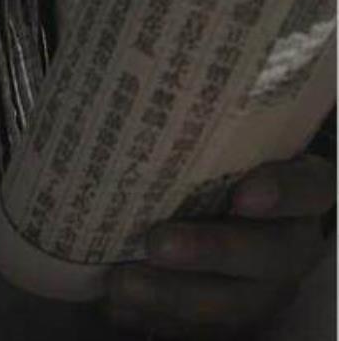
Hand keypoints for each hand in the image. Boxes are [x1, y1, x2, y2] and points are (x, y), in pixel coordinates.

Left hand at [100, 154, 335, 339]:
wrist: (234, 211)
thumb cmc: (222, 162)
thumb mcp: (229, 144)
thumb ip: (208, 136)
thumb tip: (147, 110)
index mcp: (306, 190)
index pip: (309, 187)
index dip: (283, 193)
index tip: (244, 195)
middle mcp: (295, 242)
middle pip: (269, 255)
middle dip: (211, 252)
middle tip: (157, 243)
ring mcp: (270, 288)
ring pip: (234, 303)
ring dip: (174, 296)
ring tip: (121, 283)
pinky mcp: (239, 320)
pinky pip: (205, 332)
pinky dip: (159, 321)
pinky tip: (118, 308)